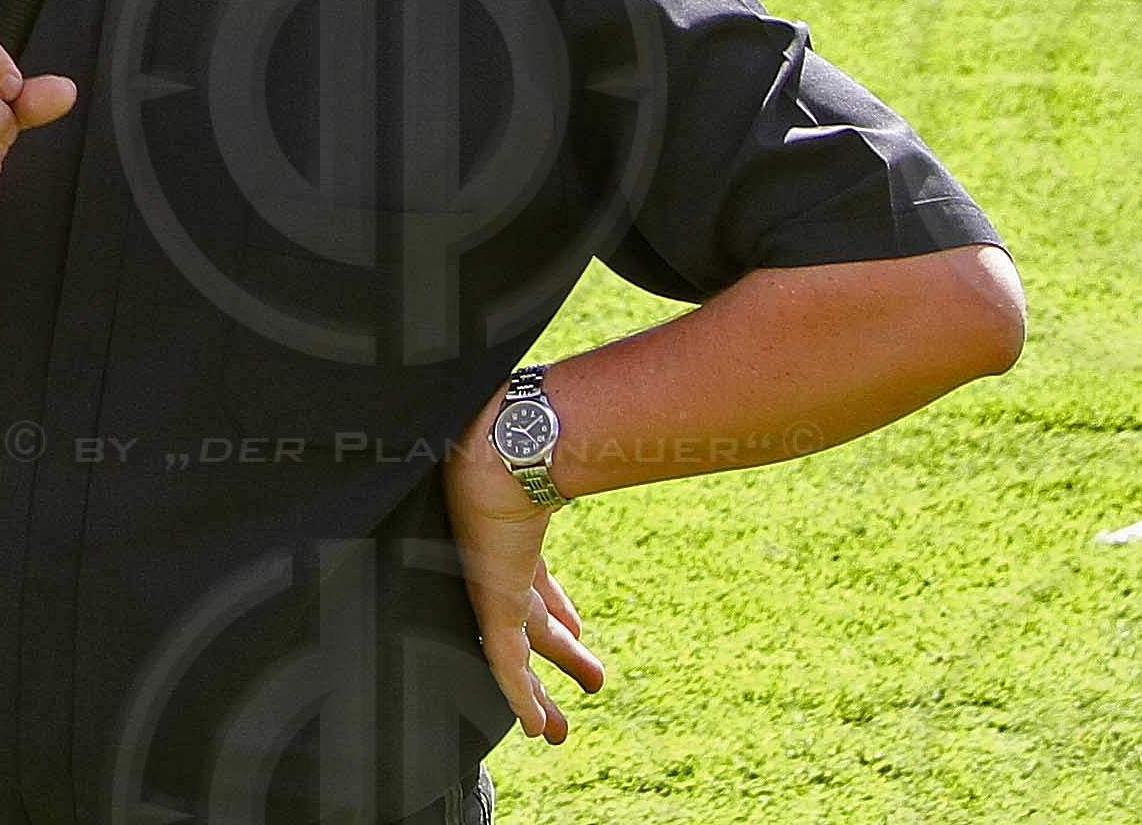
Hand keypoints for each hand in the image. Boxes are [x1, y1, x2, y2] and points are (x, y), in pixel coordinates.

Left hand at [443, 399, 609, 743]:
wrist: (505, 444)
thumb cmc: (532, 433)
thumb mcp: (571, 449)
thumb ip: (602, 441)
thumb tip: (650, 411)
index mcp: (513, 529)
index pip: (539, 580)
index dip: (560, 607)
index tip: (578, 625)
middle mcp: (500, 561)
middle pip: (535, 621)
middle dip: (561, 652)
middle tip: (590, 679)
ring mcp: (493, 584)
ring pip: (517, 655)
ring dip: (538, 694)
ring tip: (557, 731)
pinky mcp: (490, 604)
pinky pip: (506, 665)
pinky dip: (521, 698)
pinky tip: (538, 728)